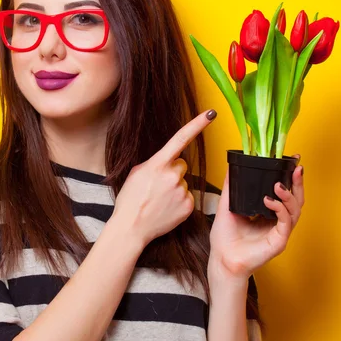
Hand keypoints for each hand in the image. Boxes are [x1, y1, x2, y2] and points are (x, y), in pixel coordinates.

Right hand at [111, 109, 215, 248]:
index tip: (211, 113)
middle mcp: (173, 176)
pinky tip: (166, 208)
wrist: (131, 227)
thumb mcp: (136, 173)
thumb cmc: (130, 200)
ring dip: (175, 188)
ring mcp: (182, 191)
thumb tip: (166, 161)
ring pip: (184, 182)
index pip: (181, 138)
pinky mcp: (188, 206)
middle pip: (181, 165)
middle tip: (158, 186)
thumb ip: (154, 163)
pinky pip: (187, 197)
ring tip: (159, 200)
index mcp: (158, 164)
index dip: (197, 124)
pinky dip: (179, 202)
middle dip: (173, 172)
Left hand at [207, 154, 303, 282]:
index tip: (293, 162)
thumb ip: (231, 186)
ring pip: (295, 210)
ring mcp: (280, 232)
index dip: (291, 179)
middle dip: (298, 183)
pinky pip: (285, 223)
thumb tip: (231, 166)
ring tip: (278, 185)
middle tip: (296, 168)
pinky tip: (270, 201)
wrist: (221, 259)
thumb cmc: (225, 238)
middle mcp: (277, 222)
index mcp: (268, 214)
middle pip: (296, 200)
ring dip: (289, 195)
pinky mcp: (279, 242)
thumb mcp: (227, 206)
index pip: (285, 194)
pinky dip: (280, 209)